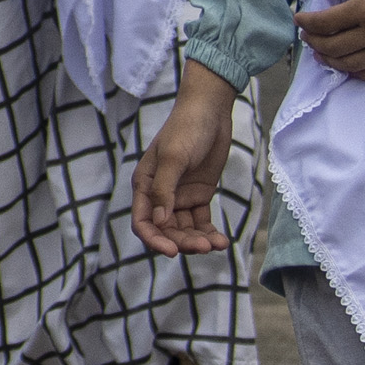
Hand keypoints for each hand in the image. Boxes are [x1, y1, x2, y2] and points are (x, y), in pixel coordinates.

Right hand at [135, 63, 242, 254]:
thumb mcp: (173, 158)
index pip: (143, 222)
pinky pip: (201, 222)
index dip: (154, 240)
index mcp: (145, 185)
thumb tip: (159, 222)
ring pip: (184, 229)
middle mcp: (160, 195)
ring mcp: (180, 196)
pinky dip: (209, 233)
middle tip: (203, 247)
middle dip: (182, 241)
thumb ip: (164, 190)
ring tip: (216, 244)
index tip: (173, 251)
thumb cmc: (186, 129)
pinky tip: (222, 240)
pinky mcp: (199, 195)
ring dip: (198, 240)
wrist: (210, 112)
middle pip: (166, 230)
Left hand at [299, 0, 364, 83]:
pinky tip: (350, 69)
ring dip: (332, 61)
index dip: (307, 23)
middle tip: (307, 37)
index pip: (325, 23)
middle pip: (334, 47)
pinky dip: (359, 74)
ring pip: (352, 64)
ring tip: (321, 55)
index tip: (299, 19)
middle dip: (315, 43)